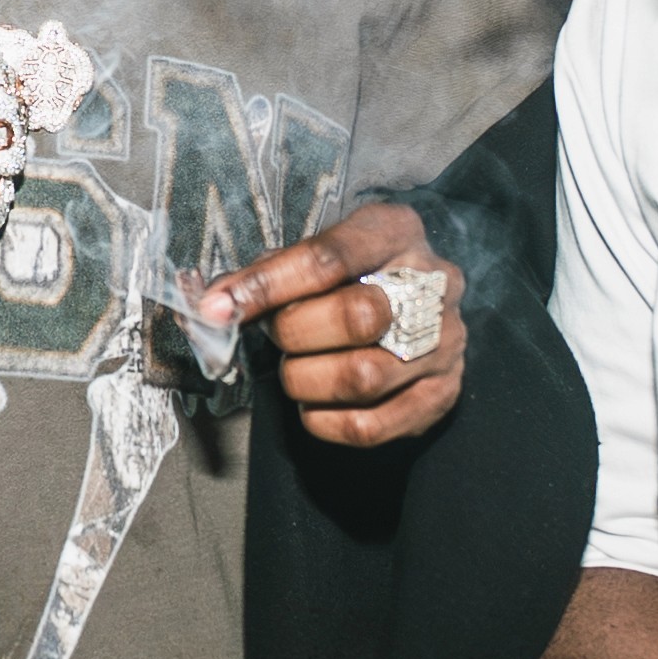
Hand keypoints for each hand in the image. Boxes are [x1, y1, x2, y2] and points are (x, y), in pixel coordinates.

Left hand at [191, 198, 463, 445]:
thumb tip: (213, 306)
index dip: (266, 286)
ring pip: (362, 377)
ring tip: (298, 369)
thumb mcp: (318, 254)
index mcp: (396, 232)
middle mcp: (434, 285)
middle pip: (356, 318)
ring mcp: (444, 344)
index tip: (219, 307)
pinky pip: (369, 426)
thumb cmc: (353, 278)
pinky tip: (316, 404)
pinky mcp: (443, 395)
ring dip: (306, 380)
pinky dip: (324, 421)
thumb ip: (270, 273)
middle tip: (278, 335)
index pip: (328, 258)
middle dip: (294, 333)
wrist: (417, 305)